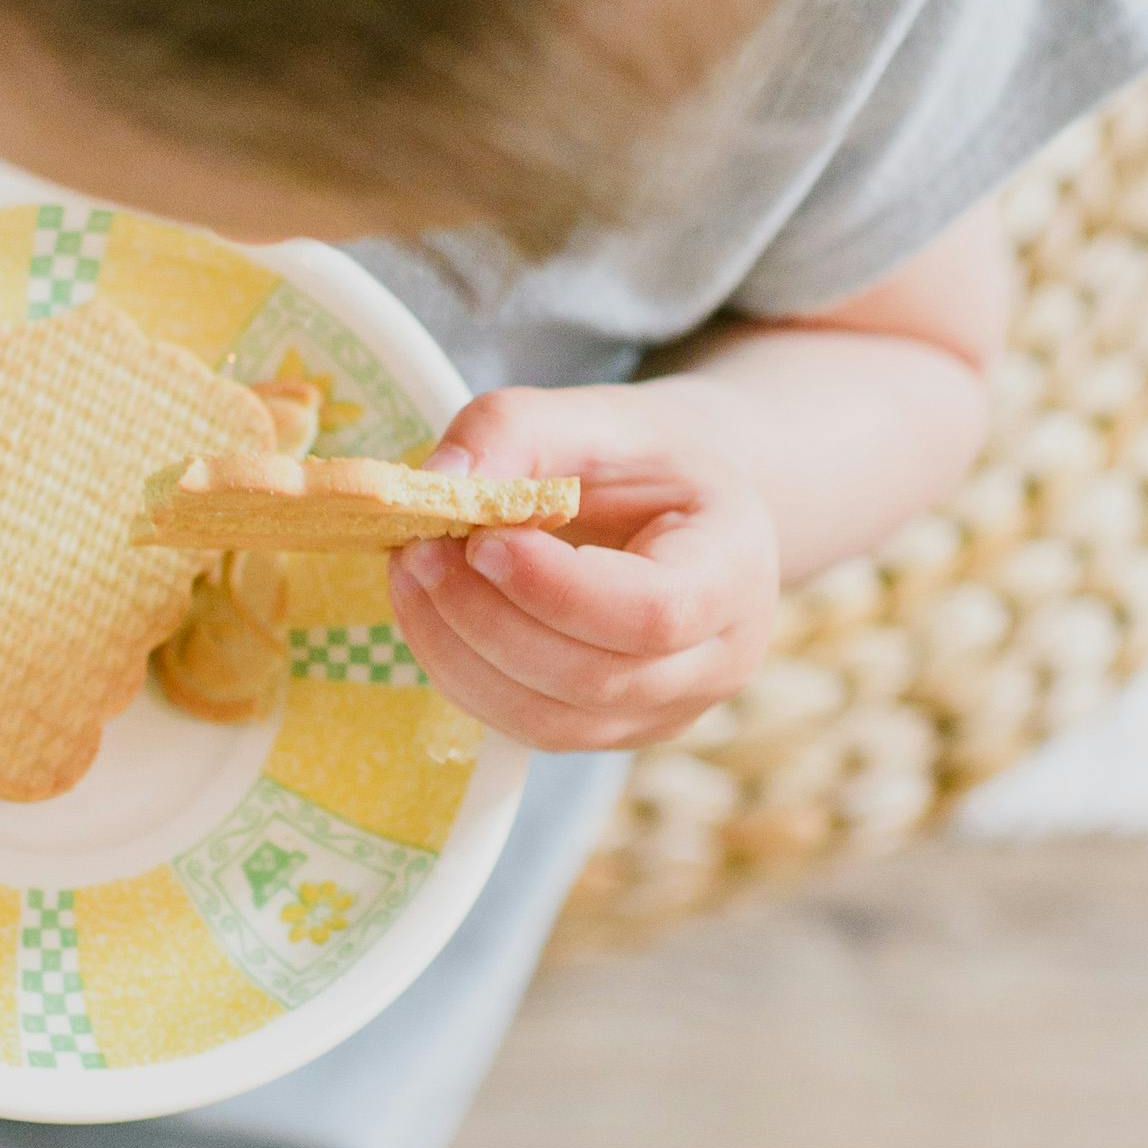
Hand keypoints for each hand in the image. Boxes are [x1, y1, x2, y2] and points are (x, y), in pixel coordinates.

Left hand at [387, 383, 781, 752]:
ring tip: (412, 572)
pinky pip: (525, 728)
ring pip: (549, 719)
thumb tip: (438, 479)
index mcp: (734, 569)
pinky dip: (461, 674)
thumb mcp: (596, 416)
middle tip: (418, 550)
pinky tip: (431, 612)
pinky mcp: (608, 731)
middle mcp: (716, 661)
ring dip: (459, 651)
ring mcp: (665, 711)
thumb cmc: (643, 460)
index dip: (557, 590)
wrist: (680, 510)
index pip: (655, 612)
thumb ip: (517, 429)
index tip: (481, 541)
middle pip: (593, 677)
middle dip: (487, 618)